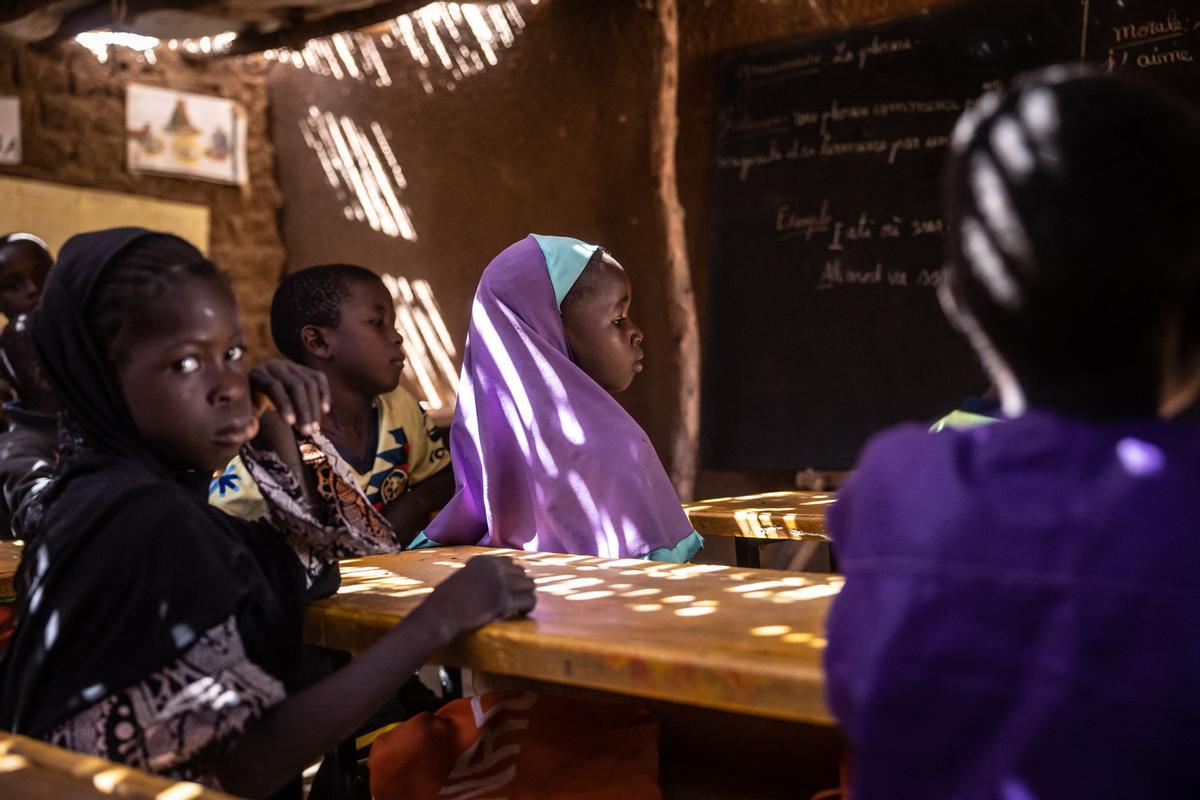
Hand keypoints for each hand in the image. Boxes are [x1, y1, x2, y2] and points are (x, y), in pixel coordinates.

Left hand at [249, 359, 330, 436]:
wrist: (259, 386)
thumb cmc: (252, 403)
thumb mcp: (245, 410)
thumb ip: (246, 420)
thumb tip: (249, 431)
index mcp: (257, 374)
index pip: (274, 387)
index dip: (284, 405)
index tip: (291, 424)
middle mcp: (275, 366)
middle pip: (295, 385)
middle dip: (304, 410)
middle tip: (308, 431)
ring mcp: (292, 366)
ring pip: (309, 384)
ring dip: (314, 407)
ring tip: (314, 428)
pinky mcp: (304, 369)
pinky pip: (319, 378)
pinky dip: (324, 394)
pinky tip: (324, 410)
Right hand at [416, 556, 535, 642]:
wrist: (439, 615)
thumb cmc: (446, 601)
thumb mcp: (464, 577)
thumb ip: (481, 575)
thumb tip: (500, 581)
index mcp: (483, 560)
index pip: (510, 563)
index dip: (512, 577)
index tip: (508, 589)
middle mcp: (494, 567)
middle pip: (522, 573)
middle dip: (520, 587)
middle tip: (514, 600)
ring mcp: (500, 583)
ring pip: (530, 585)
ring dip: (526, 595)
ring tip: (519, 606)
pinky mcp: (504, 600)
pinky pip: (529, 601)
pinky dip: (527, 607)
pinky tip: (520, 613)